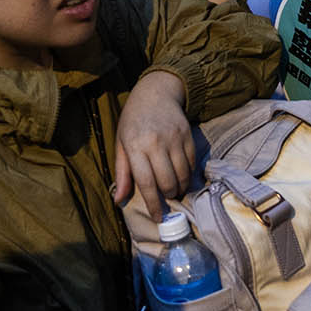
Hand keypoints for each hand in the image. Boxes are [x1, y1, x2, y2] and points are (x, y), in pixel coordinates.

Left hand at [112, 69, 195, 220]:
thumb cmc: (133, 121)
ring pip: (182, 174)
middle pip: (167, 181)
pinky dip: (188, 174)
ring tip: (174, 190)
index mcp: (135, 146)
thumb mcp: (121, 143)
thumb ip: (122, 173)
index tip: (158, 217)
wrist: (155, 93)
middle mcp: (156, 143)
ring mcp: (174, 138)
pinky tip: (182, 175)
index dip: (153, 204)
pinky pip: (192, 163)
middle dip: (168, 196)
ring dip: (180, 188)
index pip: (147, 182)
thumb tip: (118, 200)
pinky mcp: (187, 135)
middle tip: (166, 199)